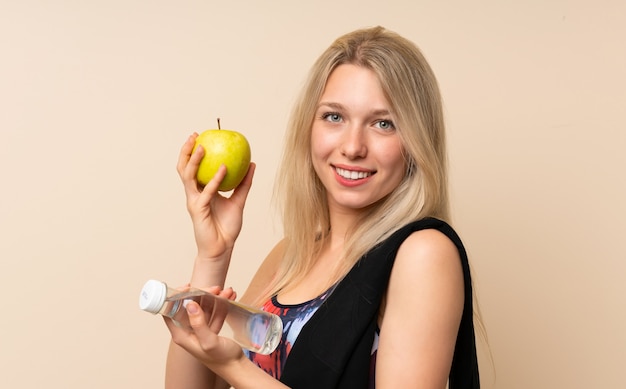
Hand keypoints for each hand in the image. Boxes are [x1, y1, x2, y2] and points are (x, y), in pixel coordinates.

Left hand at [164, 286, 244, 368]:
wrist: (236, 366)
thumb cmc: (221, 359)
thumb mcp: (209, 342)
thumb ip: (199, 323)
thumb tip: (189, 304)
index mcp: (181, 335)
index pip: (170, 311)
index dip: (175, 297)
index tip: (188, 286)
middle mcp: (188, 330)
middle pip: (189, 305)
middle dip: (202, 293)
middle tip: (215, 288)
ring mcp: (200, 327)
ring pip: (203, 305)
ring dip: (215, 296)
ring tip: (227, 291)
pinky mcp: (210, 326)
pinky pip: (214, 310)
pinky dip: (221, 303)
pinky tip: (231, 297)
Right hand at [177, 134, 255, 259]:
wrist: (223, 247)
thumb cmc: (227, 226)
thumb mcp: (239, 200)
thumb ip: (244, 183)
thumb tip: (252, 163)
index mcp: (201, 190)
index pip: (193, 168)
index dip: (192, 152)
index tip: (199, 136)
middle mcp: (194, 194)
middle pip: (183, 169)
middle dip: (186, 151)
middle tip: (194, 136)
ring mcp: (194, 201)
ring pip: (189, 177)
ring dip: (194, 161)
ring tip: (203, 148)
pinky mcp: (198, 210)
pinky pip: (207, 192)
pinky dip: (215, 180)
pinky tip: (224, 169)